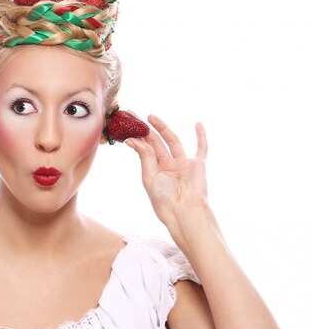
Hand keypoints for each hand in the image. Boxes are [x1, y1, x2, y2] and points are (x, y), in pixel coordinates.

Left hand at [125, 115, 208, 235]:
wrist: (184, 211)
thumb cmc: (164, 200)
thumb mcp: (149, 177)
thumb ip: (144, 157)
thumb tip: (132, 139)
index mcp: (155, 170)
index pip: (145, 149)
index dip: (137, 137)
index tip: (127, 125)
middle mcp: (168, 165)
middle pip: (157, 143)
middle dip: (146, 130)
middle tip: (135, 116)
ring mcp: (183, 163)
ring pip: (173, 141)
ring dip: (163, 128)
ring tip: (151, 117)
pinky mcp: (198, 165)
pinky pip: (201, 148)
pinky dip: (201, 137)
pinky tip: (197, 124)